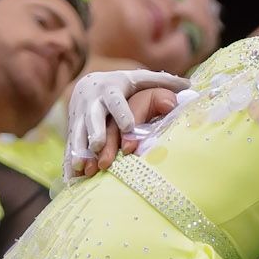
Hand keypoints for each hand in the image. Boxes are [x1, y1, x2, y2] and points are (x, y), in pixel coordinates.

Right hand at [64, 68, 187, 178]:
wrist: (86, 84)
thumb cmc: (121, 85)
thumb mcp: (138, 79)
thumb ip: (160, 82)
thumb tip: (188, 83)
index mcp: (110, 89)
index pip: (116, 101)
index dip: (122, 112)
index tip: (129, 126)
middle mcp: (92, 102)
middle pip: (93, 117)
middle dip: (95, 132)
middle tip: (99, 147)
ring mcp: (79, 116)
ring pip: (77, 133)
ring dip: (79, 150)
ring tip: (83, 167)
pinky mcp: (72, 129)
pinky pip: (70, 147)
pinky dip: (70, 162)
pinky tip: (73, 179)